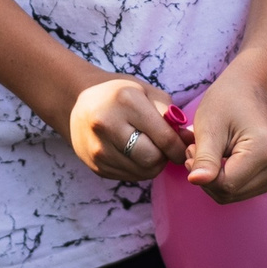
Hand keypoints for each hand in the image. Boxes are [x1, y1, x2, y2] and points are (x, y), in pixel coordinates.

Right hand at [67, 76, 192, 183]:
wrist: (78, 102)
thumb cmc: (119, 94)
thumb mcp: (145, 91)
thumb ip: (169, 114)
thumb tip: (188, 140)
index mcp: (125, 101)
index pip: (164, 138)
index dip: (180, 147)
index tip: (184, 147)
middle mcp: (108, 125)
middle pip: (153, 160)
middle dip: (164, 156)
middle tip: (164, 147)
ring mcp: (98, 148)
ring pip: (142, 172)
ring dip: (152, 164)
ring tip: (148, 147)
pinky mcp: (95, 165)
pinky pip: (129, 176)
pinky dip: (137, 168)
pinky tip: (132, 152)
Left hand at [183, 71, 266, 202]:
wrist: (246, 90)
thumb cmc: (226, 102)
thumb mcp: (209, 127)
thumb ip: (204, 158)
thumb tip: (196, 181)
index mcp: (266, 151)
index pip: (226, 185)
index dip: (203, 173)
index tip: (191, 149)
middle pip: (230, 193)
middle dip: (206, 176)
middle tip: (196, 149)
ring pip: (233, 195)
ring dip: (213, 178)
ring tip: (207, 151)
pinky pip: (239, 190)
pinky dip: (223, 179)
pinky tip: (219, 159)